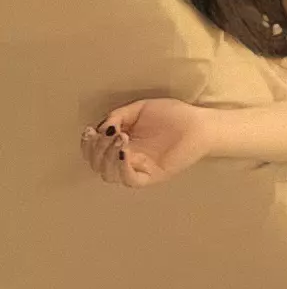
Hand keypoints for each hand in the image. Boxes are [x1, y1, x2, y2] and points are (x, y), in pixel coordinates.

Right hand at [81, 98, 214, 188]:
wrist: (198, 124)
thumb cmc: (173, 115)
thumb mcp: (139, 109)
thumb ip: (118, 116)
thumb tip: (102, 128)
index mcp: (121, 144)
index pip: (94, 152)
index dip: (86, 144)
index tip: (89, 130)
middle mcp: (126, 159)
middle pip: (97, 165)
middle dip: (95, 149)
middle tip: (109, 133)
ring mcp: (138, 169)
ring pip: (109, 174)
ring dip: (107, 156)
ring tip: (121, 137)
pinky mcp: (151, 176)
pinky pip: (129, 180)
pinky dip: (121, 167)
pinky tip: (123, 151)